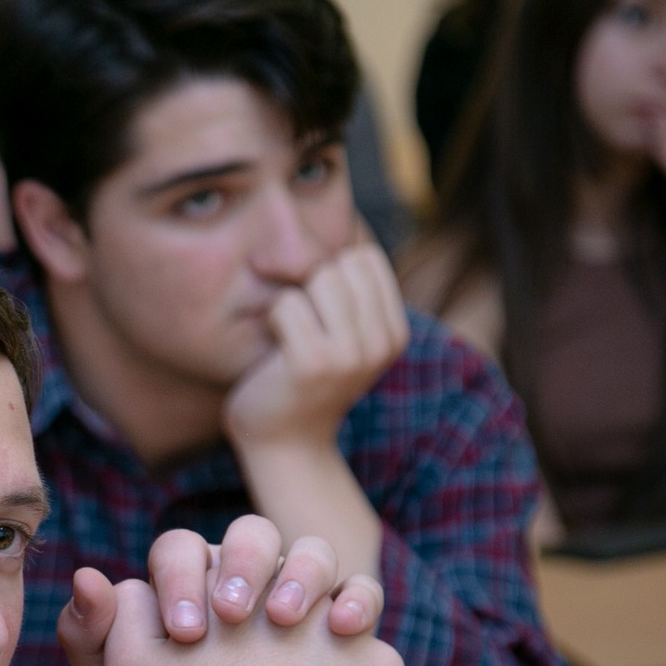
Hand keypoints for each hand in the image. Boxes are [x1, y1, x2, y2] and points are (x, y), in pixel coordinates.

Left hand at [56, 516, 401, 665]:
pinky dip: (358, 601)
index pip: (182, 550)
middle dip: (244, 563)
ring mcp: (304, 603)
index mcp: (192, 582)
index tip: (184, 633)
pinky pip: (362, 595)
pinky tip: (343, 630)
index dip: (180, 578)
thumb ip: (90, 632)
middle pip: (253, 536)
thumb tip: (87, 575)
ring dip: (303, 572)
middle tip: (234, 616)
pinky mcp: (347, 632)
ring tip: (287, 619)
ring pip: (314, 551)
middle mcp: (251, 583)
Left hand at [223, 244, 408, 453]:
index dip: (329, 272)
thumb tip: (349, 221)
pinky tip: (275, 353)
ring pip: (315, 277)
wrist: (282, 445)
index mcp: (394, 332)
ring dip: (290, 303)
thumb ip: (352, 290)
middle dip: (307, 286)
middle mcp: (382, 343)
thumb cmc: (301, 380)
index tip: (318, 316)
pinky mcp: (314, 363)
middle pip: (338, 264)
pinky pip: (285, 304)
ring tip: (289, 341)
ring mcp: (351, 355)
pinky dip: (271, 320)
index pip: (364, 257)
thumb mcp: (342, 333)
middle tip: (299, 332)